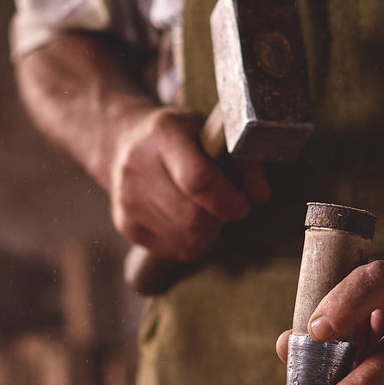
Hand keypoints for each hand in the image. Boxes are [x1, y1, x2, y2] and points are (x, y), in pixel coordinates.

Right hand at [106, 107, 269, 262]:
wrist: (122, 142)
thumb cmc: (179, 137)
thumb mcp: (210, 133)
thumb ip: (242, 161)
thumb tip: (261, 196)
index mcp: (162, 136)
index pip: (198, 180)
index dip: (228, 200)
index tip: (242, 206)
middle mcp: (137, 167)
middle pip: (192, 217)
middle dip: (219, 220)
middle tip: (225, 208)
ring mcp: (127, 199)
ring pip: (185, 240)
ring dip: (208, 234)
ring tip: (206, 213)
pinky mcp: (126, 224)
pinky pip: (173, 251)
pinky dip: (191, 243)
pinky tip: (189, 223)